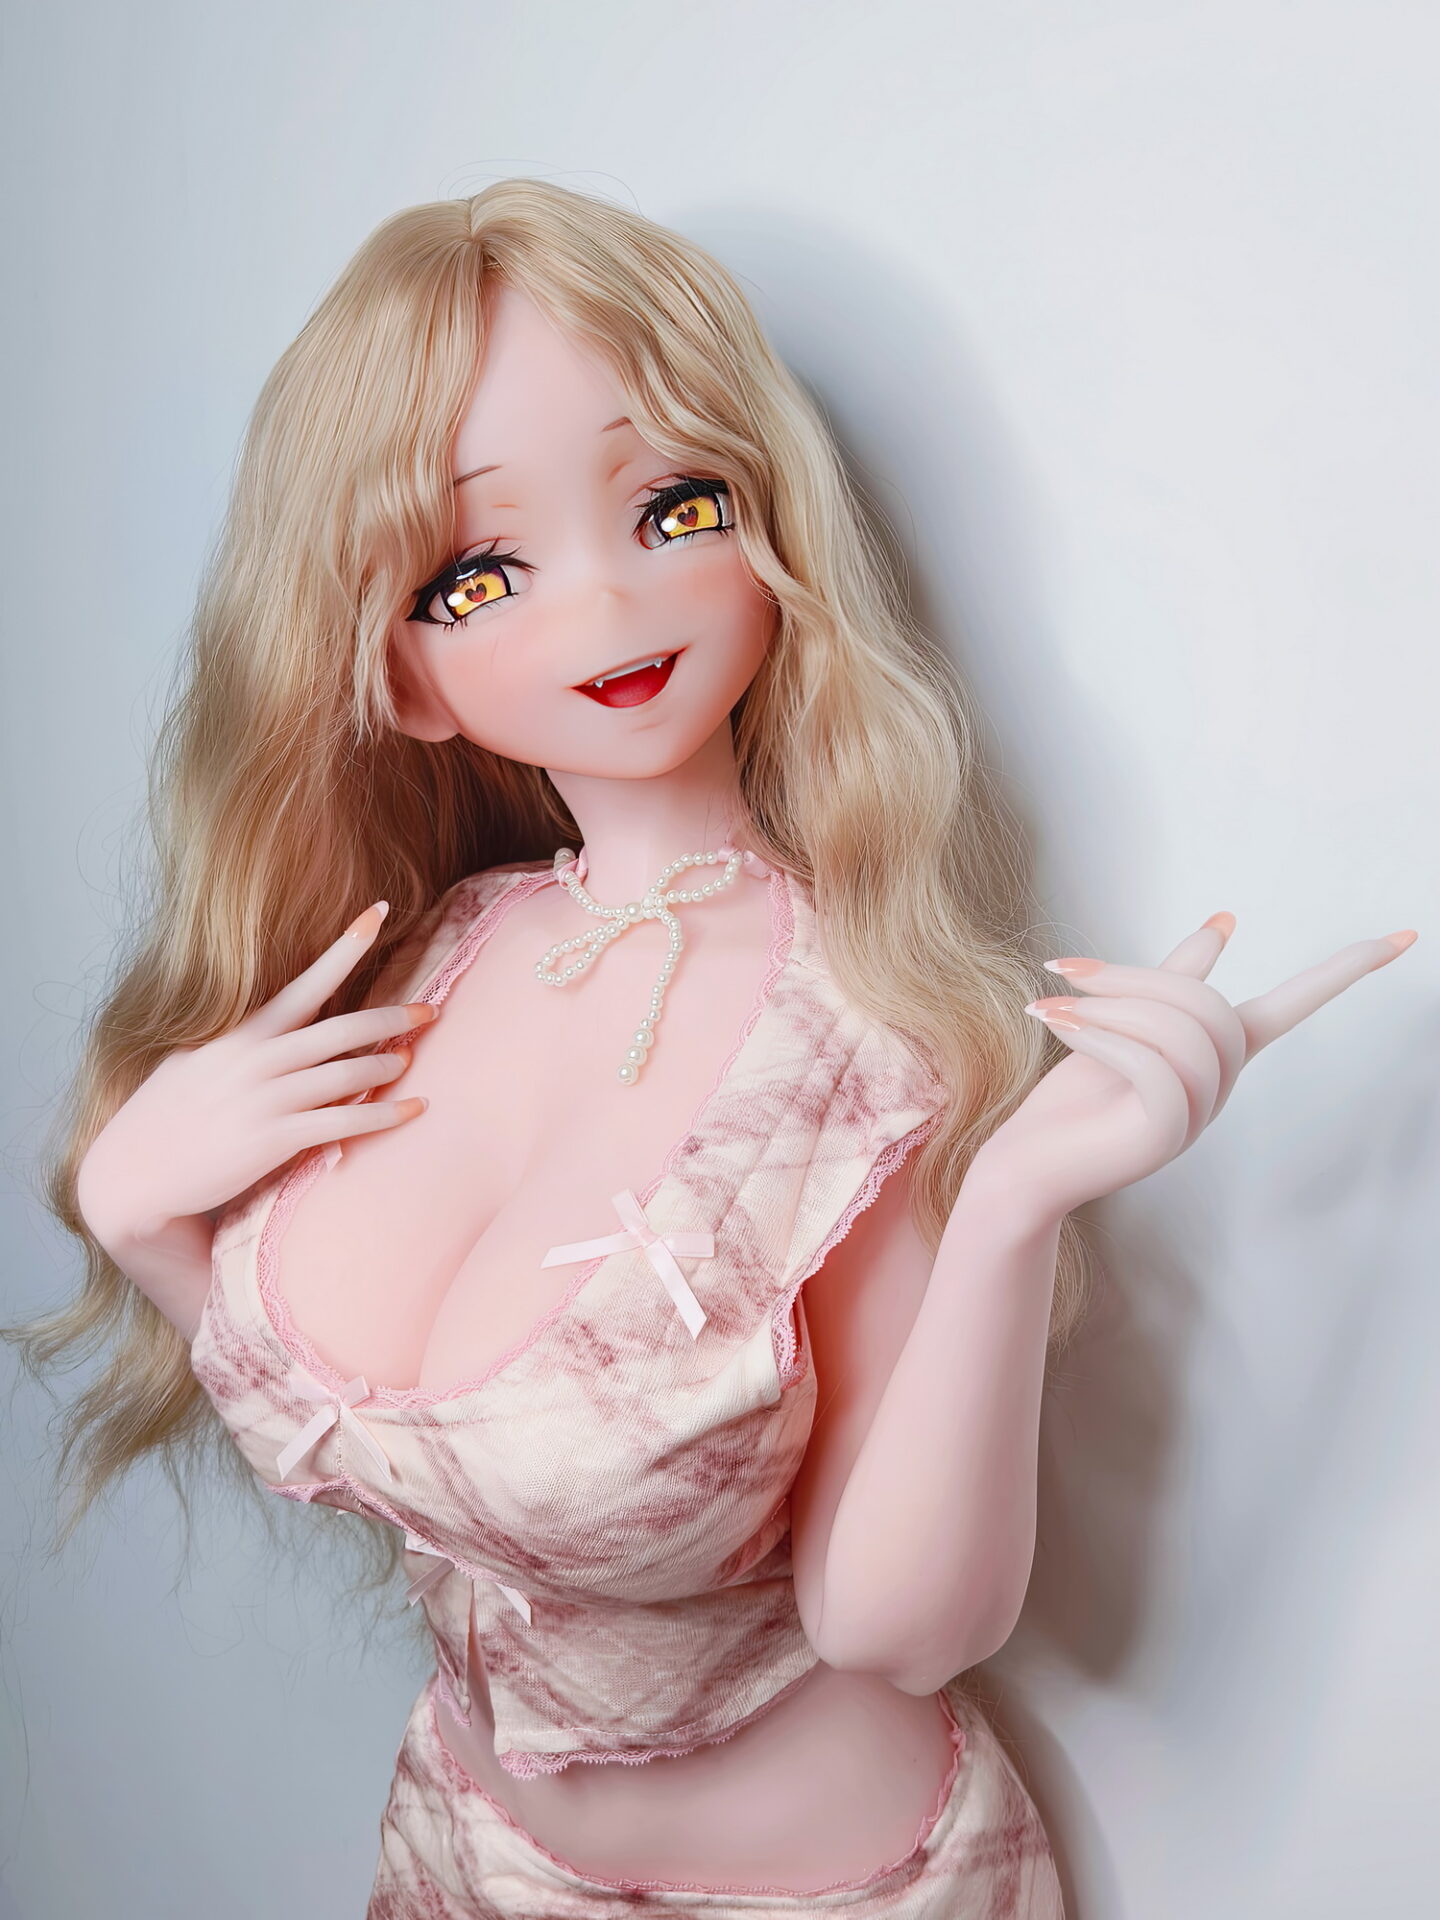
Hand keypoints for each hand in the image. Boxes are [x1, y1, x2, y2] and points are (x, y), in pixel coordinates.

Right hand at [76, 902, 438, 1248]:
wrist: (132, 1174)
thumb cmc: (168, 1114)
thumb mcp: (198, 1058)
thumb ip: (243, 1039)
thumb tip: (287, 1022)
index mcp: (240, 1032)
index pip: (306, 981)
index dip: (346, 946)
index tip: (378, 912)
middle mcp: (257, 1059)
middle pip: (343, 1030)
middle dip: (393, 1019)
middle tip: (430, 1010)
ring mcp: (266, 1100)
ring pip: (348, 1075)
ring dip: (387, 1066)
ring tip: (410, 1060)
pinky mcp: (272, 1140)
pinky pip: (343, 1123)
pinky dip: (384, 1115)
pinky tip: (413, 1109)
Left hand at [966, 912, 1418, 1222]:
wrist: (1026, 1167)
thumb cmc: (1077, 1099)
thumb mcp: (1125, 1021)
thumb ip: (1174, 975)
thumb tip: (1225, 921)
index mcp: (1220, 1056)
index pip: (1295, 1005)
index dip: (1346, 970)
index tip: (1406, 936)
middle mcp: (1220, 1088)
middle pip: (1210, 1006)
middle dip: (1135, 978)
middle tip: (1065, 971)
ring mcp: (1198, 1118)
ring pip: (1181, 1032)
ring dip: (1108, 1004)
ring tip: (1052, 1004)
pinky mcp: (1164, 1135)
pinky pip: (1151, 1065)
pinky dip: (1100, 1034)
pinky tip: (1055, 1023)